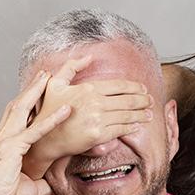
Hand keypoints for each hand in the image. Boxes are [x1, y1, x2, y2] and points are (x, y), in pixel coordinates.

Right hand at [0, 68, 72, 194]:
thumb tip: (52, 187)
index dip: (28, 102)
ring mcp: (4, 142)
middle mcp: (1, 139)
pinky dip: (51, 119)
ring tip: (52, 77)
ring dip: (38, 92)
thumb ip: (41, 184)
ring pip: (22, 109)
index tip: (40, 90)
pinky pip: (34, 131)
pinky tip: (66, 109)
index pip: (16, 118)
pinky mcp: (11, 150)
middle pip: (17, 106)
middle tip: (45, 73)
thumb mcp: (30, 190)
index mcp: (3, 146)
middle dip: (32, 88)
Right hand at [25, 54, 153, 177]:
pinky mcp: (98, 135)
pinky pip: (120, 130)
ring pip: (127, 115)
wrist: (44, 138)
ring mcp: (97, 119)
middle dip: (143, 100)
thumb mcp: (55, 84)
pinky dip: (131, 127)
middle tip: (150, 100)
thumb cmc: (48, 111)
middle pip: (127, 100)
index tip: (143, 89)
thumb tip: (89, 56)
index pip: (119, 85)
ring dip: (141, 114)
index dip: (135, 87)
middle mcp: (95, 102)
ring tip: (149, 114)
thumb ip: (71, 67)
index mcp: (88, 88)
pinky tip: (137, 126)